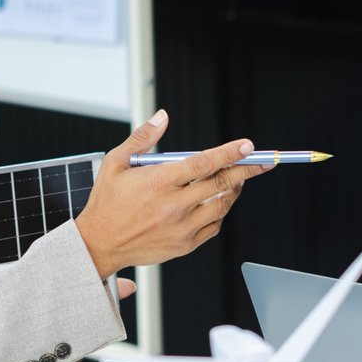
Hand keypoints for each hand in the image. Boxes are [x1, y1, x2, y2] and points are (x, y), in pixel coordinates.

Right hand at [75, 109, 271, 278]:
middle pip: (220, 184)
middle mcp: (173, 206)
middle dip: (246, 170)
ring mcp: (181, 227)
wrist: (98, 245)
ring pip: (221, 206)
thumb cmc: (106, 203)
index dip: (229, 153)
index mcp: (158, 182)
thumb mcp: (115, 163)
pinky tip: (218, 202)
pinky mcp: (184, 245)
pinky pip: (214, 226)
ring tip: (237, 178)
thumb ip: (142, 137)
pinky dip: (220, 212)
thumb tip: (163, 117)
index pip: (203, 163)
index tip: (247, 146)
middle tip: (262, 161)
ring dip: (234, 190)